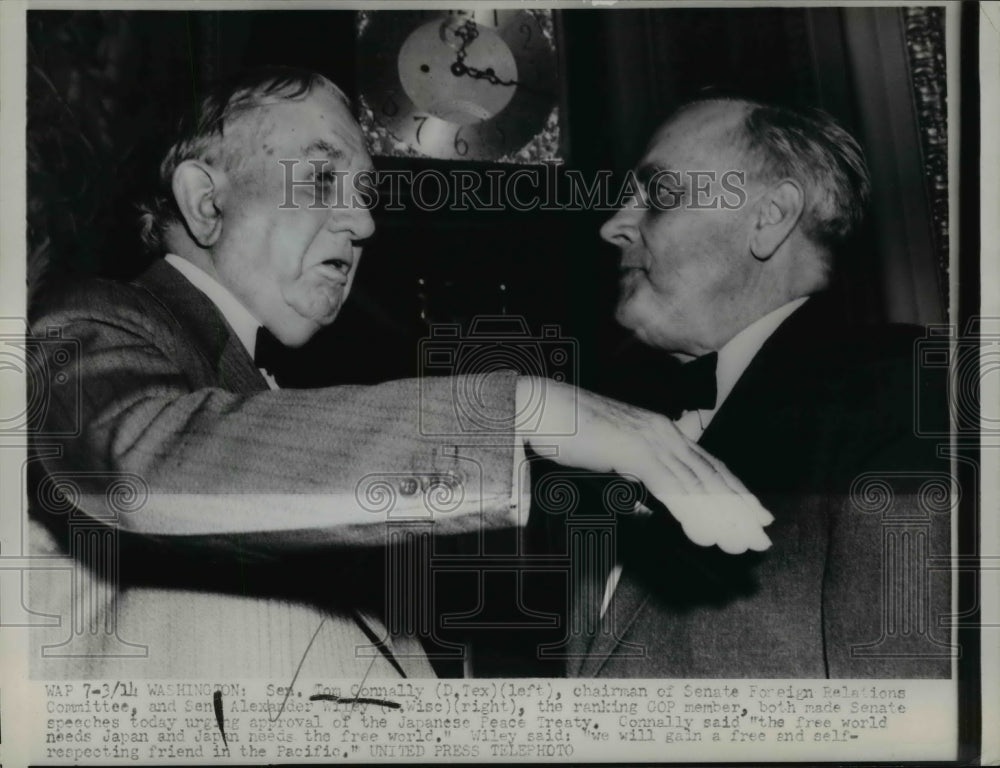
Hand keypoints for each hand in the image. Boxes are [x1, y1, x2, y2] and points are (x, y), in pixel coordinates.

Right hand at [516, 377, 773, 553]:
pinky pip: (670, 486)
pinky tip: (703, 533)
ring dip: (720, 518)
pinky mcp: (634, 449)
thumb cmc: (568, 429)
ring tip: (737, 544)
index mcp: (661, 430)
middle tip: (761, 540)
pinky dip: (690, 511)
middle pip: (711, 475)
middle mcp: (664, 432)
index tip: (756, 515)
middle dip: (739, 510)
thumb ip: (634, 474)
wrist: (541, 407)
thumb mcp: (611, 453)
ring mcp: (651, 439)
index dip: (735, 491)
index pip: (708, 464)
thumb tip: (646, 503)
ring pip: (696, 483)